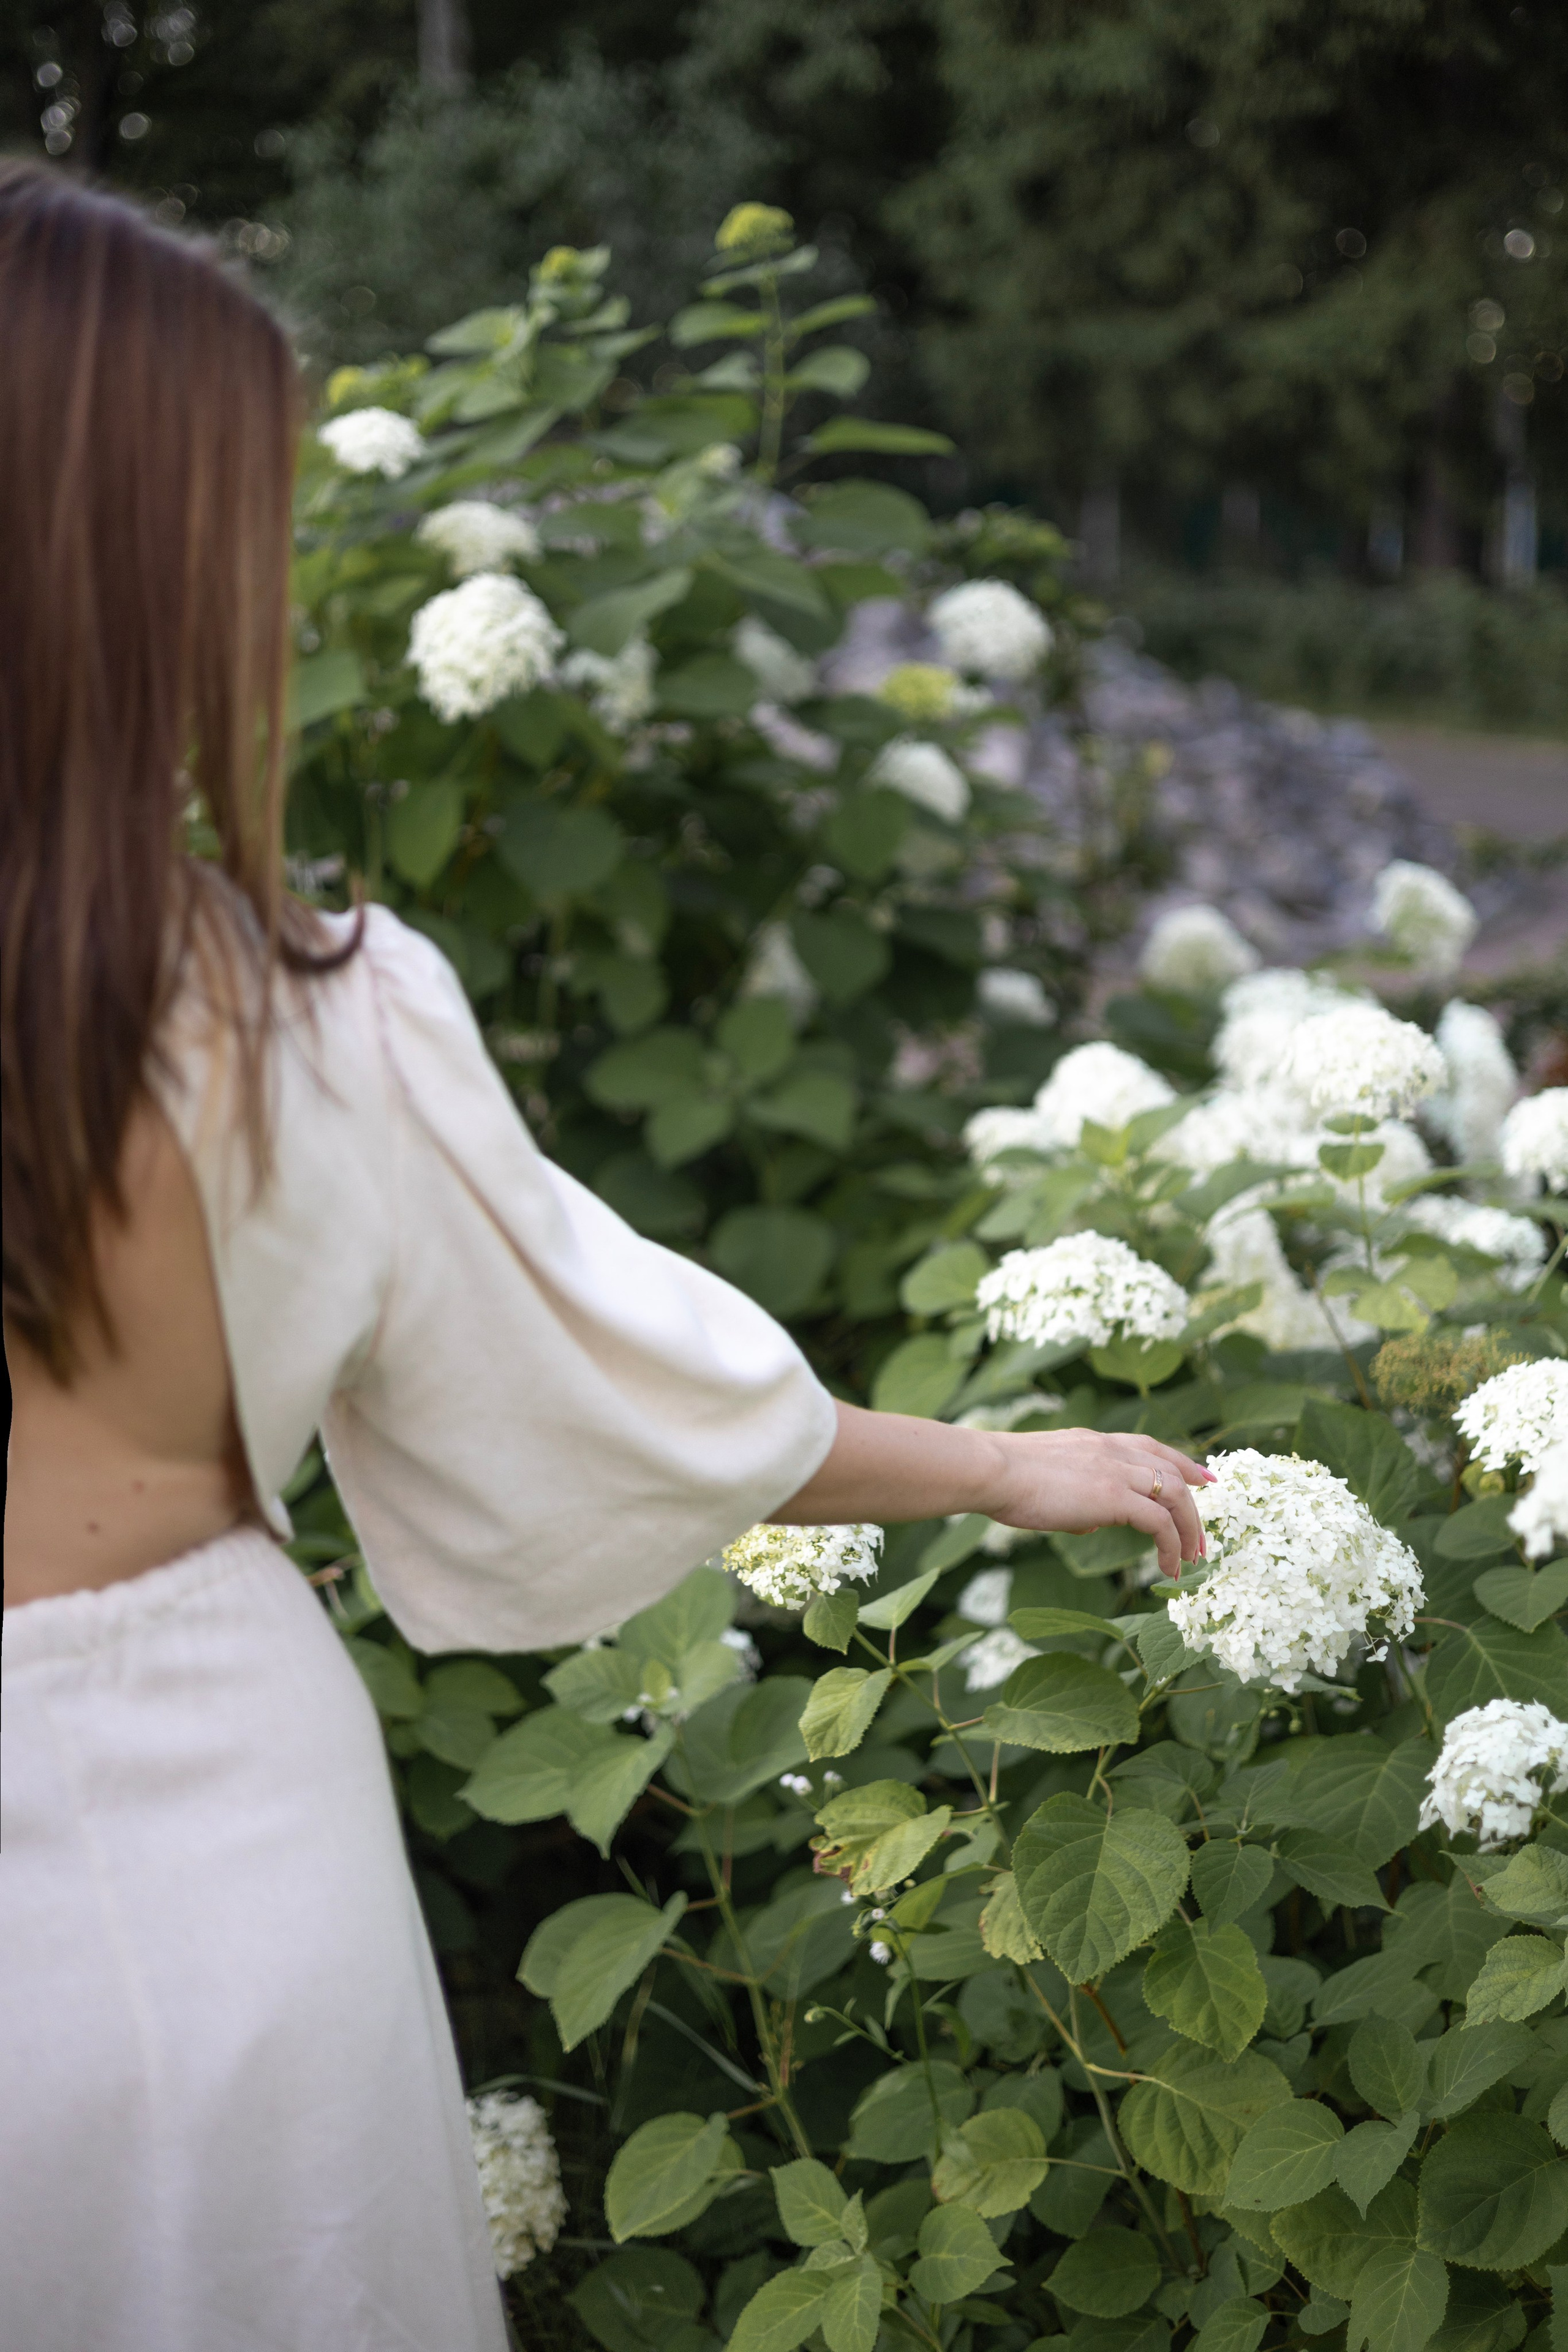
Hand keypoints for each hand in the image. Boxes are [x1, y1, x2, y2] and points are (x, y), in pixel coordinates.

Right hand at [774, 1403, 1213, 1580]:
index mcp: (1094, 1441)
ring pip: (1173, 1495)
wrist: (988, 1469)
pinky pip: (1158, 1522)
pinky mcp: (1112, 1496)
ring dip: (1189, 1529)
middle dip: (1195, 1502)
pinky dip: (1171, 1545)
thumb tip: (1091, 1521)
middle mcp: (1111, 1450)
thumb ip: (1074, 1493)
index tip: (1202, 1477)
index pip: (1150, 1447)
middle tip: (1204, 1535)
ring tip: (1190, 1559)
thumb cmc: (1001, 1477)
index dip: (1181, 1462)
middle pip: (1170, 1470)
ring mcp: (1114, 1470)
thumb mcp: (1044, 1476)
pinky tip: (1168, 1568)